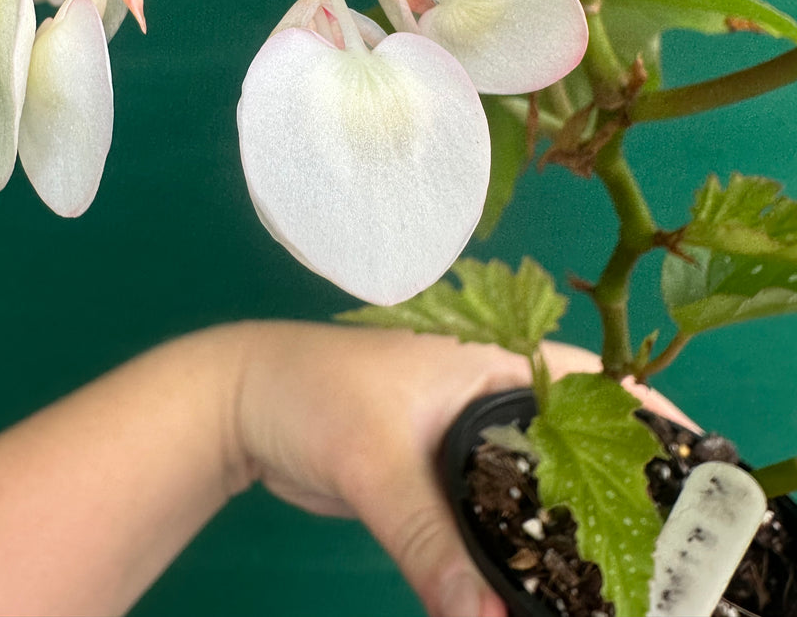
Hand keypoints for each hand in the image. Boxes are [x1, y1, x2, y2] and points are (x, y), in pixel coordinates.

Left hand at [234, 325, 694, 616]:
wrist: (246, 405)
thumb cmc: (314, 396)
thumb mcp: (376, 463)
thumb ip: (431, 541)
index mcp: (490, 360)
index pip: (592, 382)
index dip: (648, 419)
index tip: (694, 470)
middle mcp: (490, 392)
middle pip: (574, 438)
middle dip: (617, 484)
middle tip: (660, 546)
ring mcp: (466, 434)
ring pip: (537, 479)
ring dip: (567, 521)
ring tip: (614, 574)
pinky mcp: (441, 473)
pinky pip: (498, 507)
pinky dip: (521, 539)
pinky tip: (545, 580)